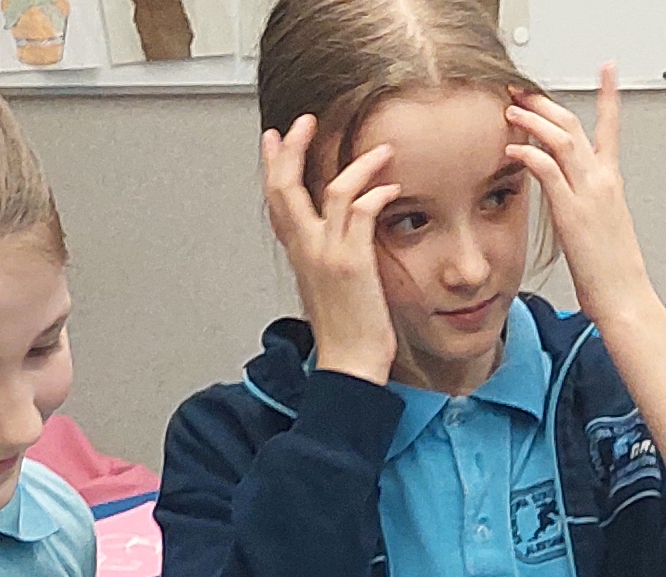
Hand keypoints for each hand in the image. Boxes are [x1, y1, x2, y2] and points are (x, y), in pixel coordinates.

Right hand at [262, 119, 398, 383]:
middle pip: (285, 186)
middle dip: (293, 149)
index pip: (276, 200)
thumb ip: (328, 257)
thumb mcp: (329, 288)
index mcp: (299, 255)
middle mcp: (306, 250)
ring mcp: (327, 254)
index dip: (273, 166)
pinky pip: (362, 212)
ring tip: (381, 150)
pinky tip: (392, 187)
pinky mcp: (352, 262)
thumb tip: (344, 238)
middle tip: (306, 122)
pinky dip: (377, 193)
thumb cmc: (346, 333)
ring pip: (332, 191)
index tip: (276, 139)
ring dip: (358, 164)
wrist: (349, 365)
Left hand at [505, 76, 653, 325]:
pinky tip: (513, 150)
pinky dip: (529, 154)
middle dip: (545, 103)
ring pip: (562, 140)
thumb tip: (563, 190)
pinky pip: (548, 171)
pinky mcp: (573, 213)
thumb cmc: (613, 270)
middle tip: (522, 92)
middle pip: (574, 124)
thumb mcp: (601, 225)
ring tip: (512, 111)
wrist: (626, 298)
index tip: (607, 69)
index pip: (610, 127)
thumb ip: (583, 199)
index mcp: (611, 182)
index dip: (609, 94)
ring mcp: (589, 195)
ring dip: (533, 120)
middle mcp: (602, 181)